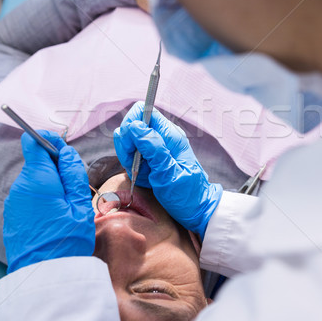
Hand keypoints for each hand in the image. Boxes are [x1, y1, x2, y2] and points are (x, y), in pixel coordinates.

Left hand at [4, 131, 94, 272]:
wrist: (44, 276)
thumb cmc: (66, 241)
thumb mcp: (80, 204)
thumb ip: (73, 173)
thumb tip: (66, 152)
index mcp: (38, 179)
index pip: (34, 141)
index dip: (50, 141)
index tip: (65, 153)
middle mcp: (20, 187)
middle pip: (37, 162)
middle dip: (56, 169)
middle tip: (74, 190)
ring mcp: (14, 202)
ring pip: (34, 181)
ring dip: (50, 186)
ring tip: (66, 209)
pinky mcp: (13, 215)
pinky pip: (29, 197)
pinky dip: (42, 200)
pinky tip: (54, 219)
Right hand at [114, 102, 222, 237]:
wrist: (196, 209)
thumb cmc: (186, 193)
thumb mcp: (168, 172)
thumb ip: (152, 147)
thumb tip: (135, 126)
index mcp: (169, 135)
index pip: (144, 111)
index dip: (131, 124)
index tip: (131, 146)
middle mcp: (162, 137)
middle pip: (132, 125)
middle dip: (126, 144)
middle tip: (134, 163)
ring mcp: (156, 148)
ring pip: (129, 141)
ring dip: (127, 156)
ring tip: (140, 172)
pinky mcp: (150, 159)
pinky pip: (132, 155)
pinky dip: (131, 165)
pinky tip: (141, 176)